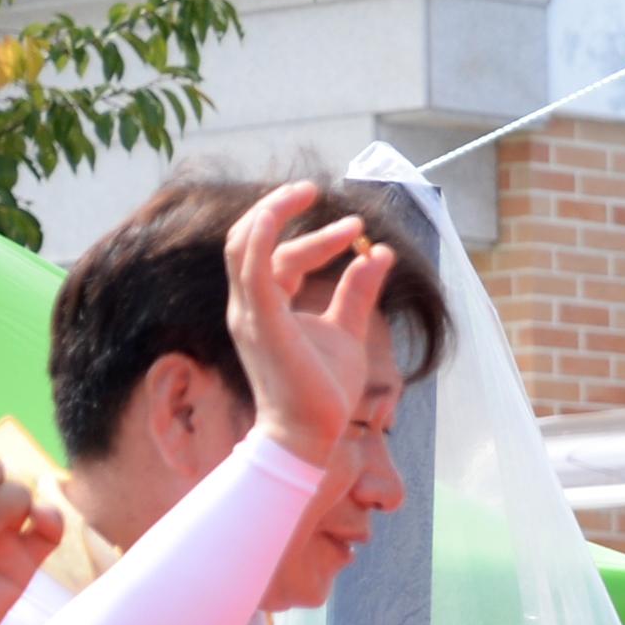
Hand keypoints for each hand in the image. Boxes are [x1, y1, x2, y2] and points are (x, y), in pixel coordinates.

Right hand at [225, 180, 396, 468]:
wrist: (312, 433)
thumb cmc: (324, 389)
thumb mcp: (348, 330)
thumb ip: (358, 292)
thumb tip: (379, 256)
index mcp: (267, 306)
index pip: (282, 256)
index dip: (318, 237)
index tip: (357, 229)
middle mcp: (250, 304)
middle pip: (255, 240)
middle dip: (283, 210)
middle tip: (317, 191)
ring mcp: (249, 311)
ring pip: (245, 244)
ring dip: (275, 212)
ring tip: (310, 194)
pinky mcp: (259, 320)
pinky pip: (251, 265)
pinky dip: (263, 233)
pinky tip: (283, 211)